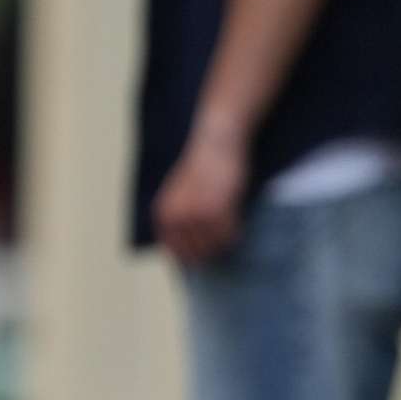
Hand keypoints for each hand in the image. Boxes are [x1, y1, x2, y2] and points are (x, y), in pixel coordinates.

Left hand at [153, 112, 248, 264]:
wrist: (215, 141)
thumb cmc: (202, 167)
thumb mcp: (179, 195)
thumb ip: (178, 220)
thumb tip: (183, 257)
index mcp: (163, 214)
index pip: (176, 253)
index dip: (192, 258)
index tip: (205, 254)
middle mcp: (177, 217)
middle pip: (197, 254)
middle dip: (211, 249)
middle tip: (221, 233)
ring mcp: (196, 215)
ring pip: (214, 247)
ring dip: (224, 240)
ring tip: (228, 222)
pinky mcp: (218, 210)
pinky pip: (229, 236)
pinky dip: (236, 232)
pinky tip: (236, 219)